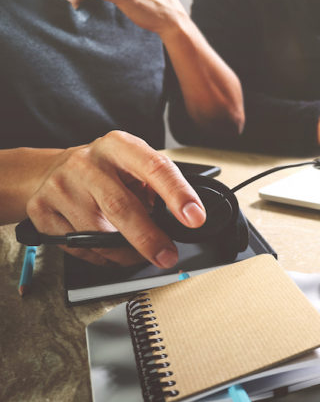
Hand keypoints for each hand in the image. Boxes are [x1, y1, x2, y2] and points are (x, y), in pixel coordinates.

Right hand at [25, 131, 205, 267]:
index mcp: (118, 146)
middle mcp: (87, 163)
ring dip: (126, 252)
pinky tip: (110, 249)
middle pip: (122, 207)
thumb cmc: (103, 170)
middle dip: (149, 238)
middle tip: (168, 256)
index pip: (155, 168)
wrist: (47, 171)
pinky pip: (79, 247)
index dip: (178, 194)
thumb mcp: (132, 165)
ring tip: (140, 253)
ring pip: (99, 234)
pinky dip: (102, 256)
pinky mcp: (42, 210)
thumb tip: (184, 218)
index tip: (195, 218)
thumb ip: (156, 186)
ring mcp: (61, 186)